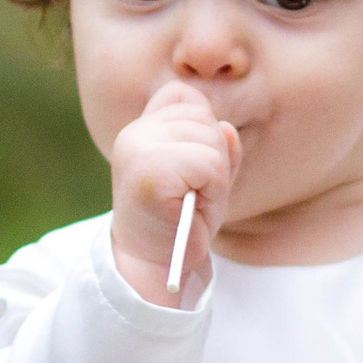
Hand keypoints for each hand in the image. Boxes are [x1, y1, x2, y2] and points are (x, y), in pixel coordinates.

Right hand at [109, 80, 242, 305]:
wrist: (153, 265)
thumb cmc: (180, 219)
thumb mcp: (202, 174)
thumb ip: (216, 145)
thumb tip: (227, 128)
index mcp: (141, 128)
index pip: (186, 97)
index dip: (202, 131)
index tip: (189, 170)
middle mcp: (135, 133)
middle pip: (205, 118)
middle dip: (215, 157)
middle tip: (194, 193)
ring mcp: (139, 150)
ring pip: (211, 140)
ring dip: (216, 176)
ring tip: (193, 201)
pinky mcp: (151, 172)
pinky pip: (209, 163)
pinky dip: (213, 188)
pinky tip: (192, 207)